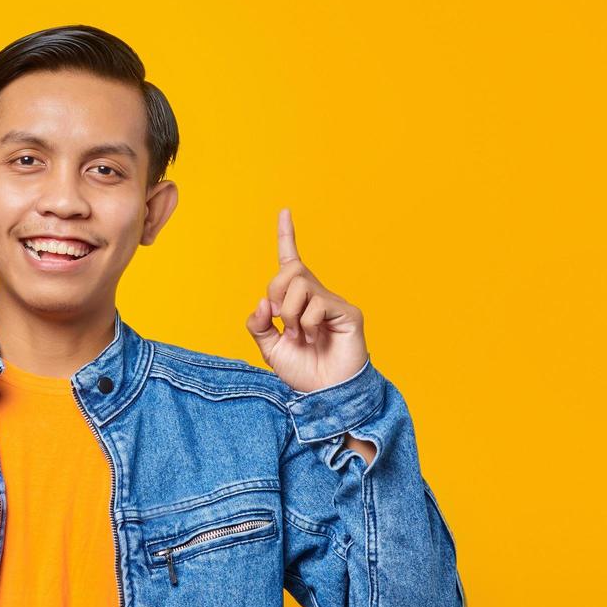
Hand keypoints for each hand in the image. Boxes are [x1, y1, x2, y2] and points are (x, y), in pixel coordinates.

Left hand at [245, 208, 368, 392]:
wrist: (324, 394)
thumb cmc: (302, 370)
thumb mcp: (269, 348)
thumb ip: (259, 324)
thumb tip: (263, 302)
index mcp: (297, 300)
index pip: (290, 262)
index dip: (287, 236)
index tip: (284, 211)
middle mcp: (316, 295)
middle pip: (288, 272)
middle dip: (276, 296)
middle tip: (282, 323)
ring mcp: (333, 302)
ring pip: (300, 285)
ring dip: (290, 315)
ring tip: (300, 336)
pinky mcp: (347, 312)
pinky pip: (316, 304)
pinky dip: (307, 325)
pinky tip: (315, 339)